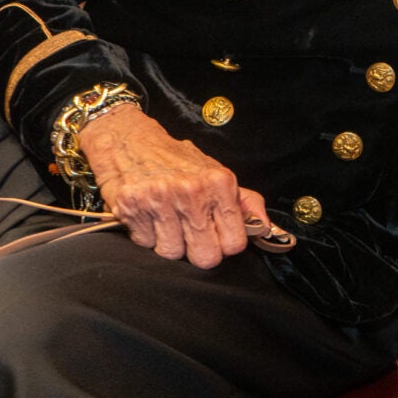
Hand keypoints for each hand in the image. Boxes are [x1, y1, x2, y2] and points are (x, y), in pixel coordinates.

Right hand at [76, 105, 266, 268]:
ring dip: (171, 243)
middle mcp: (191, 191)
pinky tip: (150, 216)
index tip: (220, 236)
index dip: (227, 244)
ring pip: (172, 253)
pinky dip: (147, 235)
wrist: (132, 140)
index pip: (234, 243)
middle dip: (200, 251)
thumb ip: (244, 202)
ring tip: (169, 221)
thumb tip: (266, 229)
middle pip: (205, 256)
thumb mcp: (217, 174)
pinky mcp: (131, 207)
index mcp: (219, 183)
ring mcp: (159, 199)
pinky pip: (146, 244)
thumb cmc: (178, 162)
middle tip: (193, 234)